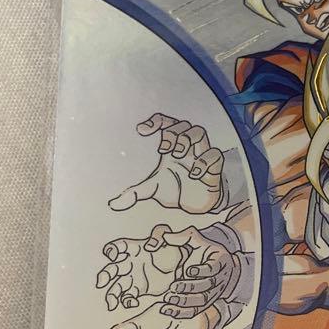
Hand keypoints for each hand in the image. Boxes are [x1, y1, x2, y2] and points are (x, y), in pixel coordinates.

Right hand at [95, 224, 184, 310]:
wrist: (182, 264)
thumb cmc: (171, 247)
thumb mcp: (168, 236)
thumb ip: (160, 236)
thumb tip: (150, 246)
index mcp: (135, 248)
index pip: (120, 246)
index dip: (113, 249)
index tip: (113, 255)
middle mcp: (129, 263)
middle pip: (113, 269)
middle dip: (105, 275)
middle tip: (101, 282)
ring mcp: (133, 277)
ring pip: (117, 286)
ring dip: (112, 295)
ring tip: (112, 304)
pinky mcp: (139, 289)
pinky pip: (128, 296)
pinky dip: (128, 301)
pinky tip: (133, 303)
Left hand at [108, 113, 225, 214]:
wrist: (195, 206)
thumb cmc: (176, 189)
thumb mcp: (153, 190)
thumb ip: (135, 194)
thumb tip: (114, 204)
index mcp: (171, 148)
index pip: (166, 123)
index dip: (156, 121)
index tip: (142, 130)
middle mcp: (187, 148)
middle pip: (184, 124)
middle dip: (173, 133)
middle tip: (164, 149)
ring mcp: (201, 157)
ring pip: (200, 132)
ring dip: (188, 139)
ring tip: (178, 156)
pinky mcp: (214, 169)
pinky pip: (215, 155)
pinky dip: (204, 162)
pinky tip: (195, 174)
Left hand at [155, 227, 240, 318]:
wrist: (222, 266)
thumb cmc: (207, 251)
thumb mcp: (197, 239)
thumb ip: (181, 237)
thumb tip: (164, 238)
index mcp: (220, 260)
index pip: (214, 267)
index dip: (203, 270)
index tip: (189, 270)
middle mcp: (220, 278)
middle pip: (207, 287)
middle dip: (190, 287)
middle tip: (173, 286)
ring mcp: (214, 292)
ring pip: (202, 301)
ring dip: (185, 302)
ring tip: (169, 298)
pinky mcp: (206, 303)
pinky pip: (195, 311)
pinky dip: (181, 313)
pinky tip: (167, 309)